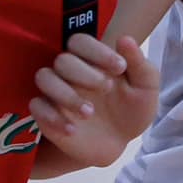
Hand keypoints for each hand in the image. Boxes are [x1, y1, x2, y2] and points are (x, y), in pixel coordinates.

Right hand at [29, 34, 160, 168]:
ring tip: (90, 112)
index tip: (120, 68)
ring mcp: (55, 92)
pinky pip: (37, 107)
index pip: (81, 41)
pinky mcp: (46, 114)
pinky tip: (73, 129)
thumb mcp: (145, 88)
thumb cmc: (132, 109)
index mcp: (91, 59)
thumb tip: (125, 39)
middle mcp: (70, 71)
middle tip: (106, 88)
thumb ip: (139, 63)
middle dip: (83, 72)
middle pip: (63, 59)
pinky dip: (52, 117)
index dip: (98, 51)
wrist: (120, 143)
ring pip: (44, 78)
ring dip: (66, 94)